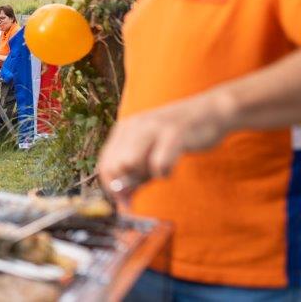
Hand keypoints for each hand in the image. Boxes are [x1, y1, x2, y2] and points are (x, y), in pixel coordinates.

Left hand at [97, 93, 228, 202]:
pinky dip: (164, 172)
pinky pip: (158, 163)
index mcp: (124, 129)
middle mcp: (133, 125)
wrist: (210, 111)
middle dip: (129, 183)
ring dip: (145, 176)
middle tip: (148, 181)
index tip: (126, 202)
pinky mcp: (173, 133)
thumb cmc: (179, 137)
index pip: (104, 164)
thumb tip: (123, 202)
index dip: (112, 188)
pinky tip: (172, 166)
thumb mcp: (151, 153)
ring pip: (129, 163)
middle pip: (115, 166)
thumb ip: (135, 176)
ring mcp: (152, 127)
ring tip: (160, 169)